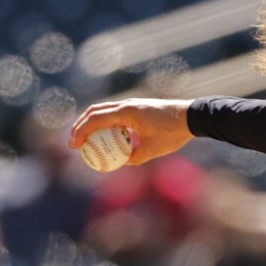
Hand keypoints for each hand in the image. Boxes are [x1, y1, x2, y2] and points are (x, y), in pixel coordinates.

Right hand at [69, 98, 193, 165]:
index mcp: (126, 112)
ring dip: (92, 123)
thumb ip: (134, 157)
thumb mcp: (152, 150)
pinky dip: (106, 123)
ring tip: (86, 140)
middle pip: (94, 111)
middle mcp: (126, 104)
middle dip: (80, 126)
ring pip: (104, 110)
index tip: (74, 145)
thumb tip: (122, 162)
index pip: (95, 119)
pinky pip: (115, 113)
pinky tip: (107, 137)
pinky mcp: (137, 107)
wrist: (192, 116)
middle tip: (75, 142)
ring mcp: (132, 104)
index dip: (80, 131)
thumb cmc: (173, 132)